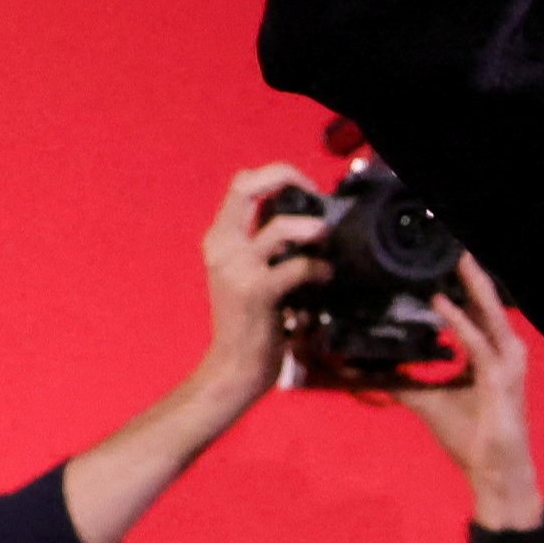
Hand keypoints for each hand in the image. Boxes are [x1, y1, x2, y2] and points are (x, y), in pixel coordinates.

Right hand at [197, 161, 333, 393]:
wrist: (232, 368)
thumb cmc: (246, 322)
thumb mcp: (244, 273)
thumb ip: (263, 245)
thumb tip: (303, 219)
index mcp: (219, 239)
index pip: (241, 183)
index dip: (275, 175)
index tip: (303, 188)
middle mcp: (222, 247)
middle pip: (247, 186)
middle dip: (288, 178)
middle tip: (314, 196)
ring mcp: (237, 269)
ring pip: (280, 227)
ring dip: (313, 230)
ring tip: (325, 240)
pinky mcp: (256, 294)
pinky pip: (297, 267)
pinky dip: (319, 268)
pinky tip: (324, 277)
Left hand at [386, 257, 540, 513]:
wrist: (493, 473)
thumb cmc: (470, 437)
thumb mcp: (427, 401)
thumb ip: (402, 379)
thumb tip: (366, 364)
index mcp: (490, 352)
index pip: (475, 308)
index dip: (460, 283)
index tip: (438, 257)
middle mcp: (502, 352)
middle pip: (485, 302)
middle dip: (469, 272)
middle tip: (450, 240)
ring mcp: (506, 364)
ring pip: (488, 314)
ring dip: (470, 286)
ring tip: (455, 257)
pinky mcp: (500, 380)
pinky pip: (476, 345)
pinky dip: (459, 323)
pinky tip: (441, 304)